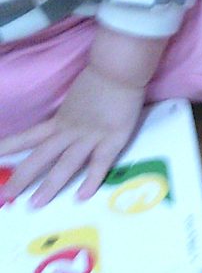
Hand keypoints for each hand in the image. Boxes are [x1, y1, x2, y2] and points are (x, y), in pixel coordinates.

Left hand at [0, 26, 165, 207]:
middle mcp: (70, 131)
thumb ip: (73, 111)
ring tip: (35, 204)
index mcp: (61, 120)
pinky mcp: (112, 139)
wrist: (119, 68)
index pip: (28, 137)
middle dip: (22, 177)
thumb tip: (70, 118)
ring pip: (65, 164)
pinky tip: (81, 196)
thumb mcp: (78, 96)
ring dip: (49, 185)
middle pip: (41, 157)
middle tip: (5, 195)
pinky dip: (91, 180)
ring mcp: (90, 136)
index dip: (8, 148)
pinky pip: (100, 163)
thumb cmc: (102, 76)